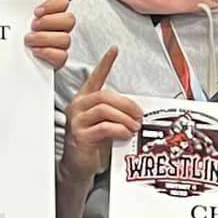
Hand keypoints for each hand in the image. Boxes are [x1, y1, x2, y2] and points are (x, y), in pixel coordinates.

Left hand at [25, 0, 74, 67]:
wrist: (11, 57)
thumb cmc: (20, 33)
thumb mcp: (23, 14)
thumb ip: (36, 0)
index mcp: (53, 14)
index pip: (63, 2)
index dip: (52, 5)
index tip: (36, 11)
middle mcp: (60, 28)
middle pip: (69, 20)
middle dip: (49, 22)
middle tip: (33, 26)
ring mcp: (60, 45)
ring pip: (65, 39)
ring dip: (45, 38)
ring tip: (29, 40)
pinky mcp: (57, 60)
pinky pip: (62, 56)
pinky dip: (48, 53)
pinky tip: (36, 51)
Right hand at [62, 48, 141, 172]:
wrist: (79, 167)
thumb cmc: (92, 146)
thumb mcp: (106, 124)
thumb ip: (116, 114)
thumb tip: (136, 111)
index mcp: (84, 101)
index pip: (95, 78)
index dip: (104, 63)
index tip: (113, 50)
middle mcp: (78, 107)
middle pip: (105, 96)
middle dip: (127, 104)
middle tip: (139, 114)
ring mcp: (77, 121)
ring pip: (105, 109)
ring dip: (125, 117)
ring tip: (134, 126)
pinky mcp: (80, 135)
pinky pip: (104, 127)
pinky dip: (119, 129)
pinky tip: (125, 134)